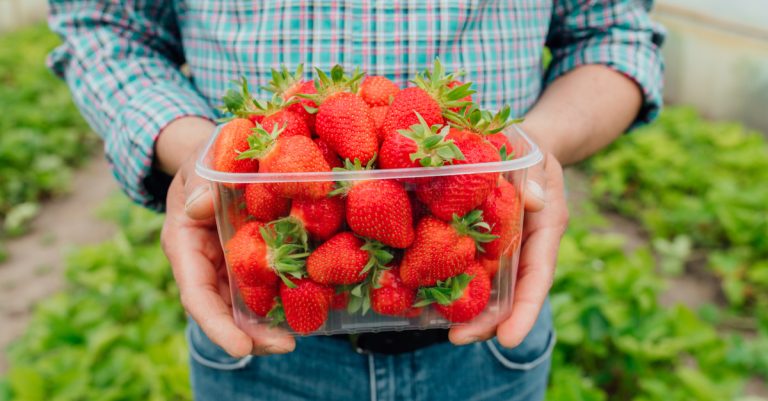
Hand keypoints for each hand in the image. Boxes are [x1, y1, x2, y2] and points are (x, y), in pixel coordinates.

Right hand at [159, 122, 294, 357]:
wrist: (220, 151)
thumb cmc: (206, 154)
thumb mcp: (199, 159)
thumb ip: (199, 180)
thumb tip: (199, 207)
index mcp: (185, 244)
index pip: (196, 294)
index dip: (217, 324)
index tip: (241, 347)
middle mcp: (207, 263)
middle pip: (224, 311)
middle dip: (251, 335)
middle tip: (285, 346)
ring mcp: (230, 264)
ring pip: (247, 305)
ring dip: (270, 324)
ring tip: (299, 337)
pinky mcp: (254, 259)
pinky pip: (268, 283)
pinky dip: (286, 297)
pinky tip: (314, 306)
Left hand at [448, 152, 568, 346]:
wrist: (517, 143)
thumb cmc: (529, 146)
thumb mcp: (535, 153)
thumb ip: (535, 174)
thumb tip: (535, 202)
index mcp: (544, 229)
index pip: (538, 276)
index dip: (524, 309)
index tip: (509, 339)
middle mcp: (523, 246)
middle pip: (510, 294)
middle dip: (488, 321)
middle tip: (458, 339)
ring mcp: (500, 247)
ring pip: (487, 287)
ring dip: (467, 310)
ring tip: (441, 330)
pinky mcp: (477, 241)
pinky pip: (465, 265)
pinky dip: (448, 282)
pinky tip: (424, 296)